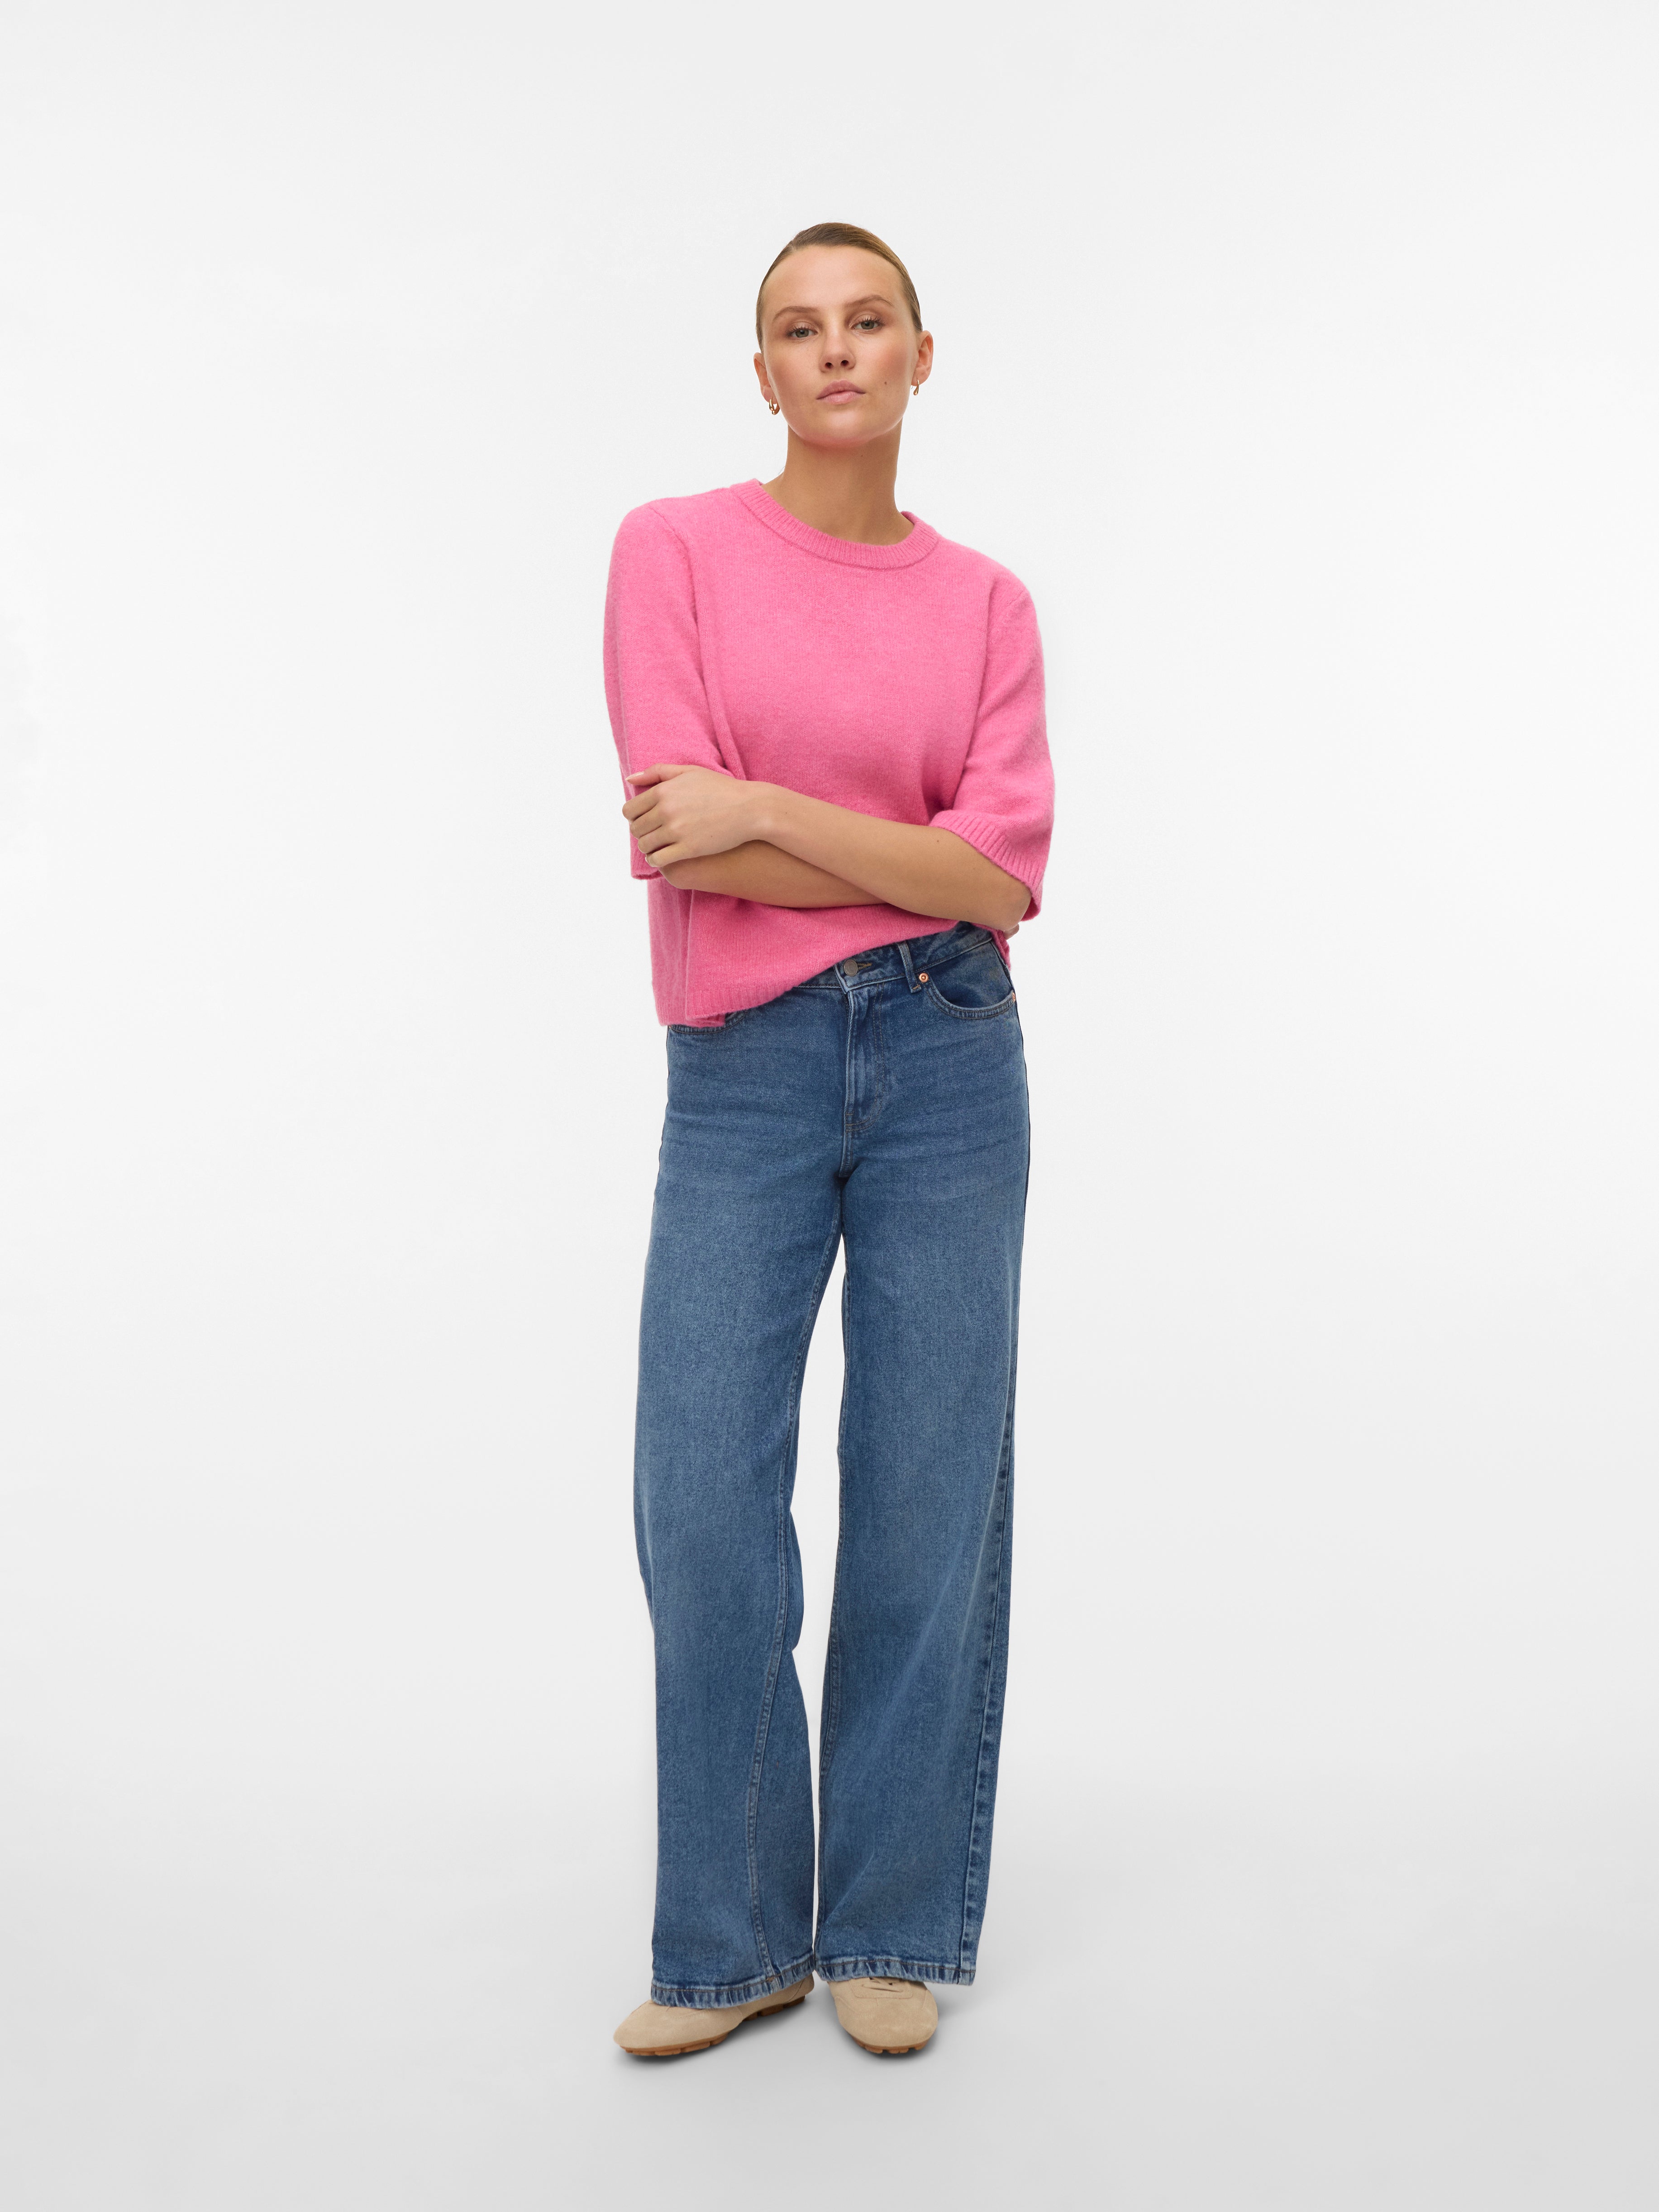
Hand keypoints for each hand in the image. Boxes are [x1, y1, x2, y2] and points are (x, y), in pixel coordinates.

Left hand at [623, 765, 764, 866]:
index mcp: (663, 791)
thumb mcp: (689, 772)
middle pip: (636, 829)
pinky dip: (656, 860)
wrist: (750, 808)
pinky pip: (659, 860)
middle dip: (642, 833)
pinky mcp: (688, 849)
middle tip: (653, 834)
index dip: (635, 818)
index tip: (645, 821)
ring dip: (648, 848)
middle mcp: (666, 811)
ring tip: (658, 847)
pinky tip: (663, 858)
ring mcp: (676, 831)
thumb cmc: (720, 788)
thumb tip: (629, 779)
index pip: (630, 810)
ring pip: (645, 846)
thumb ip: (657, 772)